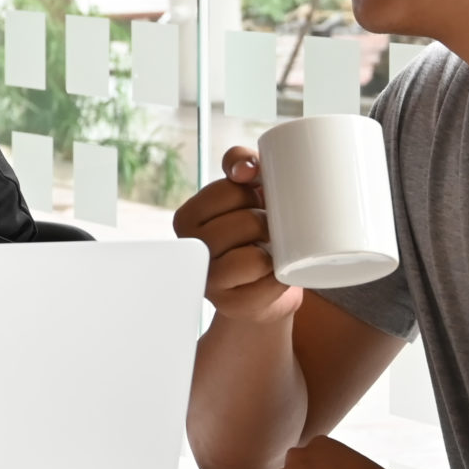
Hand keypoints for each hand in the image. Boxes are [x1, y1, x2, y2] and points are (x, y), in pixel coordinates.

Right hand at [172, 145, 301, 328]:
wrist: (267, 284)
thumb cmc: (256, 231)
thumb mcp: (247, 192)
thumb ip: (242, 162)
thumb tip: (245, 169)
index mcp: (187, 218)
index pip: (227, 191)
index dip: (253, 193)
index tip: (258, 201)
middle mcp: (191, 250)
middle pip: (244, 223)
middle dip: (267, 222)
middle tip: (271, 229)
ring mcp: (209, 281)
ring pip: (253, 258)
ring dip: (274, 252)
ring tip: (273, 251)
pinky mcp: (231, 306)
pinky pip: (266, 286)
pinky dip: (281, 278)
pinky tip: (277, 275)